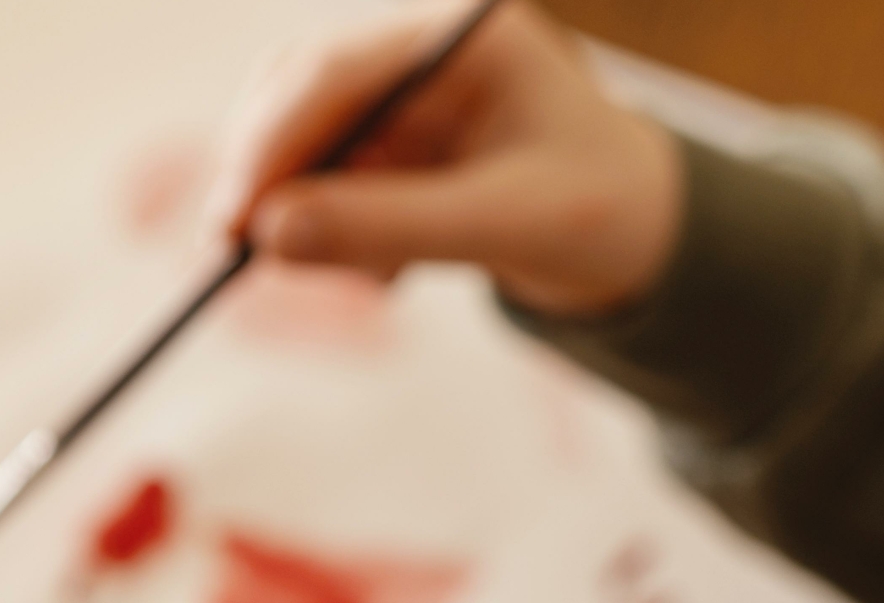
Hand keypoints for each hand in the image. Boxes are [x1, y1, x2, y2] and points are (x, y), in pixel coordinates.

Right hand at [204, 2, 681, 316]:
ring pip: (306, 144)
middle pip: (302, 97)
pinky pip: (332, 185)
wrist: (650, 238)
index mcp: (466, 40)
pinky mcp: (399, 148)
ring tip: (362, 280)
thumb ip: (394, 227)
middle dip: (268, 178)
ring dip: (302, 213)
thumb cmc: (608, 215)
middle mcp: (427, 56)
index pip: (338, 74)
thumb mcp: (511, 224)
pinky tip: (388, 278)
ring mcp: (408, 101)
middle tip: (234, 256)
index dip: (273, 142)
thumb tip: (271, 236)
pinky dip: (336, 234)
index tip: (235, 217)